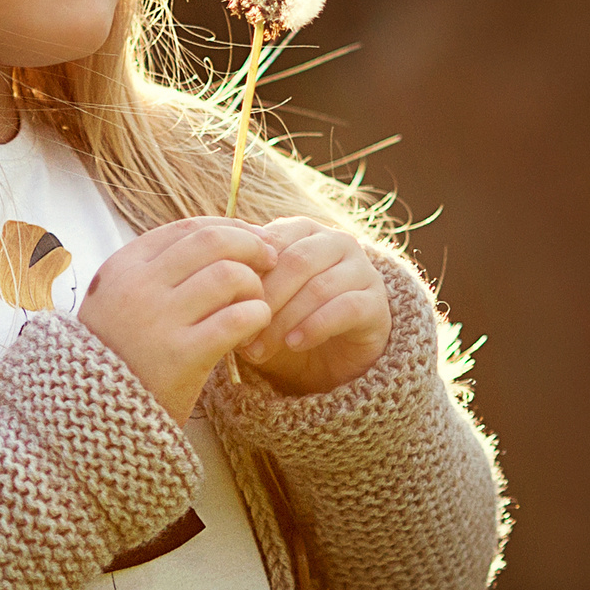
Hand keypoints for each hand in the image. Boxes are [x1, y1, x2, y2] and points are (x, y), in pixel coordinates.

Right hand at [78, 217, 276, 424]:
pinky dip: (256, 316)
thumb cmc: (118, 355)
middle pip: (212, 242)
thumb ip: (158, 271)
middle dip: (251, 246)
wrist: (94, 416)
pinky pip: (236, 318)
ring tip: (256, 304)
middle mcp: (138, 286)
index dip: (230, 227)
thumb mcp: (118, 300)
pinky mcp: (181, 356)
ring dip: (254, 286)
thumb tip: (221, 239)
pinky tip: (255, 327)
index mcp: (123, 266)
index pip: (188, 228)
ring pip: (229, 275)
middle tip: (270, 262)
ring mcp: (158, 320)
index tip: (254, 239)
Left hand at [234, 219, 389, 396]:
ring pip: (319, 286)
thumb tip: (212, 283)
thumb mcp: (261, 301)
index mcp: (303, 230)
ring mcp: (361, 270)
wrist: (332, 359)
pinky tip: (295, 344)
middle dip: (265, 300)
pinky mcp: (376, 302)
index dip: (247, 272)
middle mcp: (336, 242)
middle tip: (240, 335)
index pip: (272, 240)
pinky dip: (316, 326)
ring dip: (285, 320)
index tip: (224, 304)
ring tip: (260, 349)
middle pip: (297, 262)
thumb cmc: (287, 321)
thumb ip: (243, 284)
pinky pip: (347, 307)